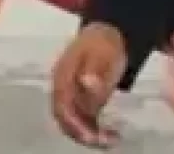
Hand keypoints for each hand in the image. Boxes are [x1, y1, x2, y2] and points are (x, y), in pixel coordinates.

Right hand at [51, 22, 127, 146]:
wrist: (107, 33)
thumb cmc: (104, 43)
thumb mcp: (103, 52)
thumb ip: (94, 70)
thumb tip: (87, 83)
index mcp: (63, 74)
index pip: (61, 104)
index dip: (73, 123)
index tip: (91, 135)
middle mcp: (62, 87)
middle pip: (65, 117)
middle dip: (82, 133)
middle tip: (105, 142)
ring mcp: (70, 95)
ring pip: (73, 122)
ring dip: (90, 135)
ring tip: (111, 140)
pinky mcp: (80, 101)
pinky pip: (83, 120)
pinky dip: (94, 130)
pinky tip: (111, 135)